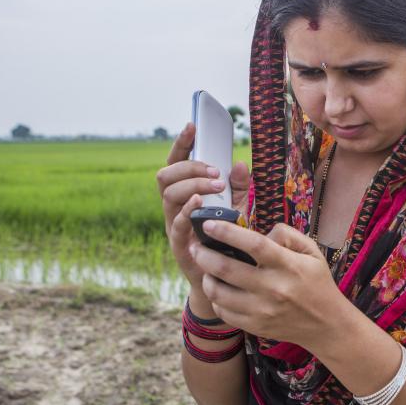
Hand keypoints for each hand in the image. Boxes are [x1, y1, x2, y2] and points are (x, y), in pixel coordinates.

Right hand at [155, 122, 250, 289]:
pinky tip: (200, 202)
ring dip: (192, 184)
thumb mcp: (238, 208)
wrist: (225, 278)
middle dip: (189, 167)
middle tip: (214, 171)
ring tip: (215, 185)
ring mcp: (174, 225)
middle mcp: (174, 207)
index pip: (176, 163)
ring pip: (168, 195)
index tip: (192, 126)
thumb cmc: (228, 239)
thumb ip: (239, 187)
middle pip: (166, 176)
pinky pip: (177, 223)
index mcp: (185, 194)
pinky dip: (187, 210)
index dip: (181, 144)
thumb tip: (240, 164)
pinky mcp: (180, 245)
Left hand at [190, 221, 341, 345]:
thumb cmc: (316, 282)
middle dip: (204, 254)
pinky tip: (219, 289)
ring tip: (205, 268)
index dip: (226, 232)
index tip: (208, 224)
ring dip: (206, 277)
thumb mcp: (312, 251)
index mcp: (288, 265)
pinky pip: (223, 311)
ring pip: (218, 292)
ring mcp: (262, 310)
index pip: (253, 245)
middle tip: (196, 246)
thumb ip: (288, 234)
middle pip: (226, 268)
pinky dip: (216, 298)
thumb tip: (262, 231)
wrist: (325, 324)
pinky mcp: (255, 326)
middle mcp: (273, 288)